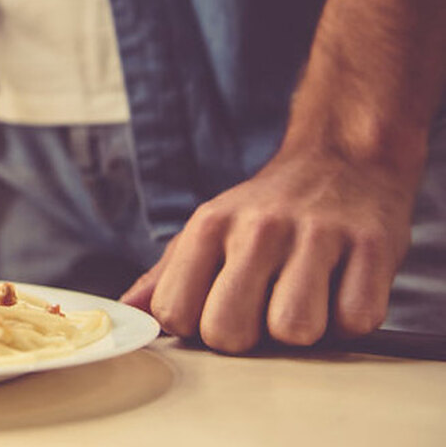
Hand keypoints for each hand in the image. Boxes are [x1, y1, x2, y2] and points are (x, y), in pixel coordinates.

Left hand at [120, 136, 421, 353]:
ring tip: (306, 297)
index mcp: (209, 226)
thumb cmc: (267, 209)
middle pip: (228, 331)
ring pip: (294, 330)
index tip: (217, 310)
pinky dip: (350, 320)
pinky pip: (356, 320)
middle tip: (263, 311)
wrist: (342, 158)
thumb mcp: (209, 227)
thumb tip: (126, 310)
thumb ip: (167, 273)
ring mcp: (316, 234)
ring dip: (303, 330)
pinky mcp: (371, 244)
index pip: (174, 313)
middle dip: (246, 338)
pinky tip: (342, 289)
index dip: (196, 327)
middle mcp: (258, 227)